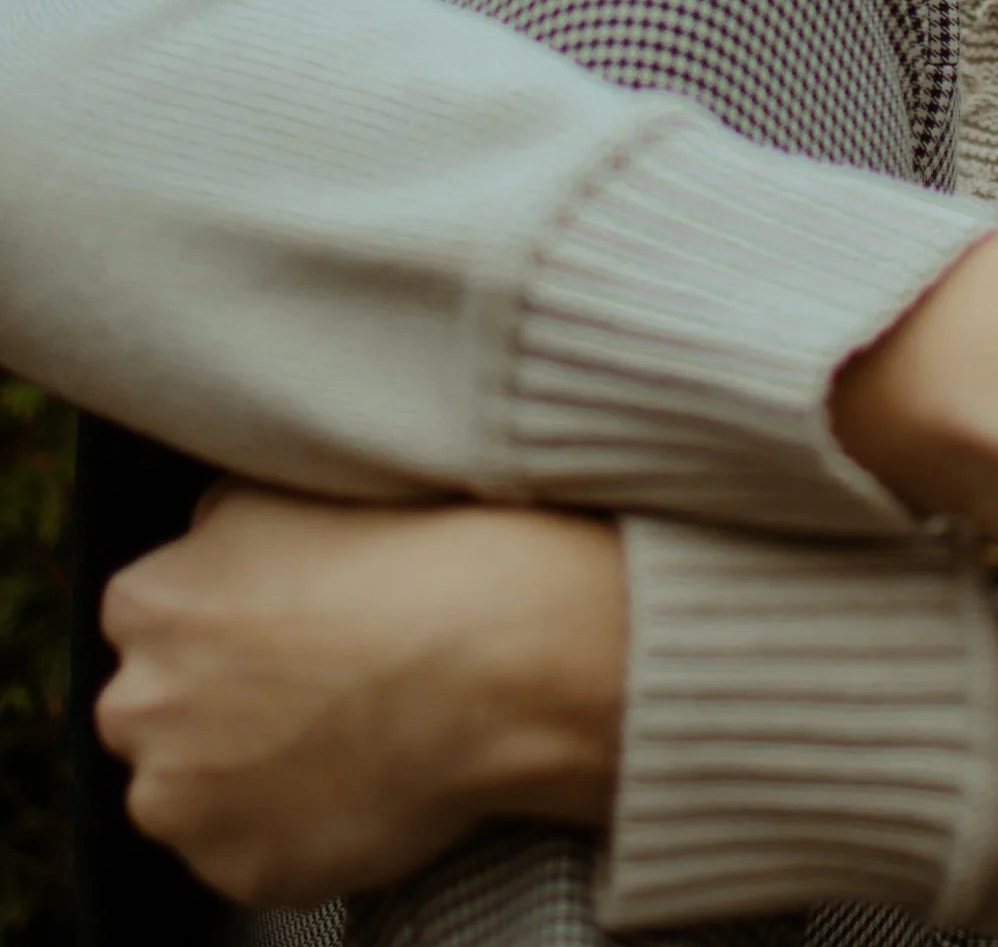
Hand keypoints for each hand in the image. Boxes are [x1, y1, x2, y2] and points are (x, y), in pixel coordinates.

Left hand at [96, 484, 624, 906]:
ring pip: (191, 791)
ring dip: (241, 772)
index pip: (149, 620)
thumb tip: (204, 553)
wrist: (491, 653)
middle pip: (156, 708)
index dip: (218, 619)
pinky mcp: (240, 871)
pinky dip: (289, 826)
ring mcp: (186, 801)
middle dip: (212, 700)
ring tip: (339, 730)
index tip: (279, 623)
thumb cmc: (402, 557)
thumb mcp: (286, 491)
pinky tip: (354, 776)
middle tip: (310, 679)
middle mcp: (140, 708)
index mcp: (145, 606)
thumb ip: (214, 531)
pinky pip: (247, 852)